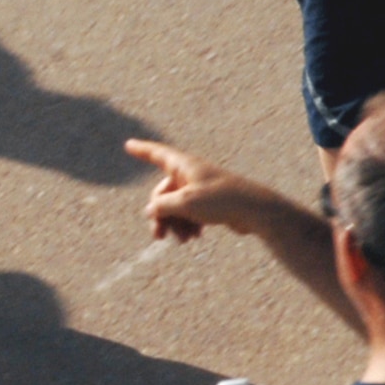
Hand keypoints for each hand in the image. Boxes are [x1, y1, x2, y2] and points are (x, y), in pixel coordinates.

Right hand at [126, 139, 278, 242]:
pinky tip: (195, 237)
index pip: (157, 154)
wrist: (256, 212)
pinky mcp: (211, 204)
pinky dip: (188, 224)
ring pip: (176, 206)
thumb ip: (162, 206)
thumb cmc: (221, 200)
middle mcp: (191, 174)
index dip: (142, 150)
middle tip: (158, 236)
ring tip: (184, 240)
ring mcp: (201, 189)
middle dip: (160, 214)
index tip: (128, 144)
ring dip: (175, 224)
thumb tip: (150, 210)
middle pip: (163, 192)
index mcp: (183, 165)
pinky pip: (190, 214)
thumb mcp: (185, 202)